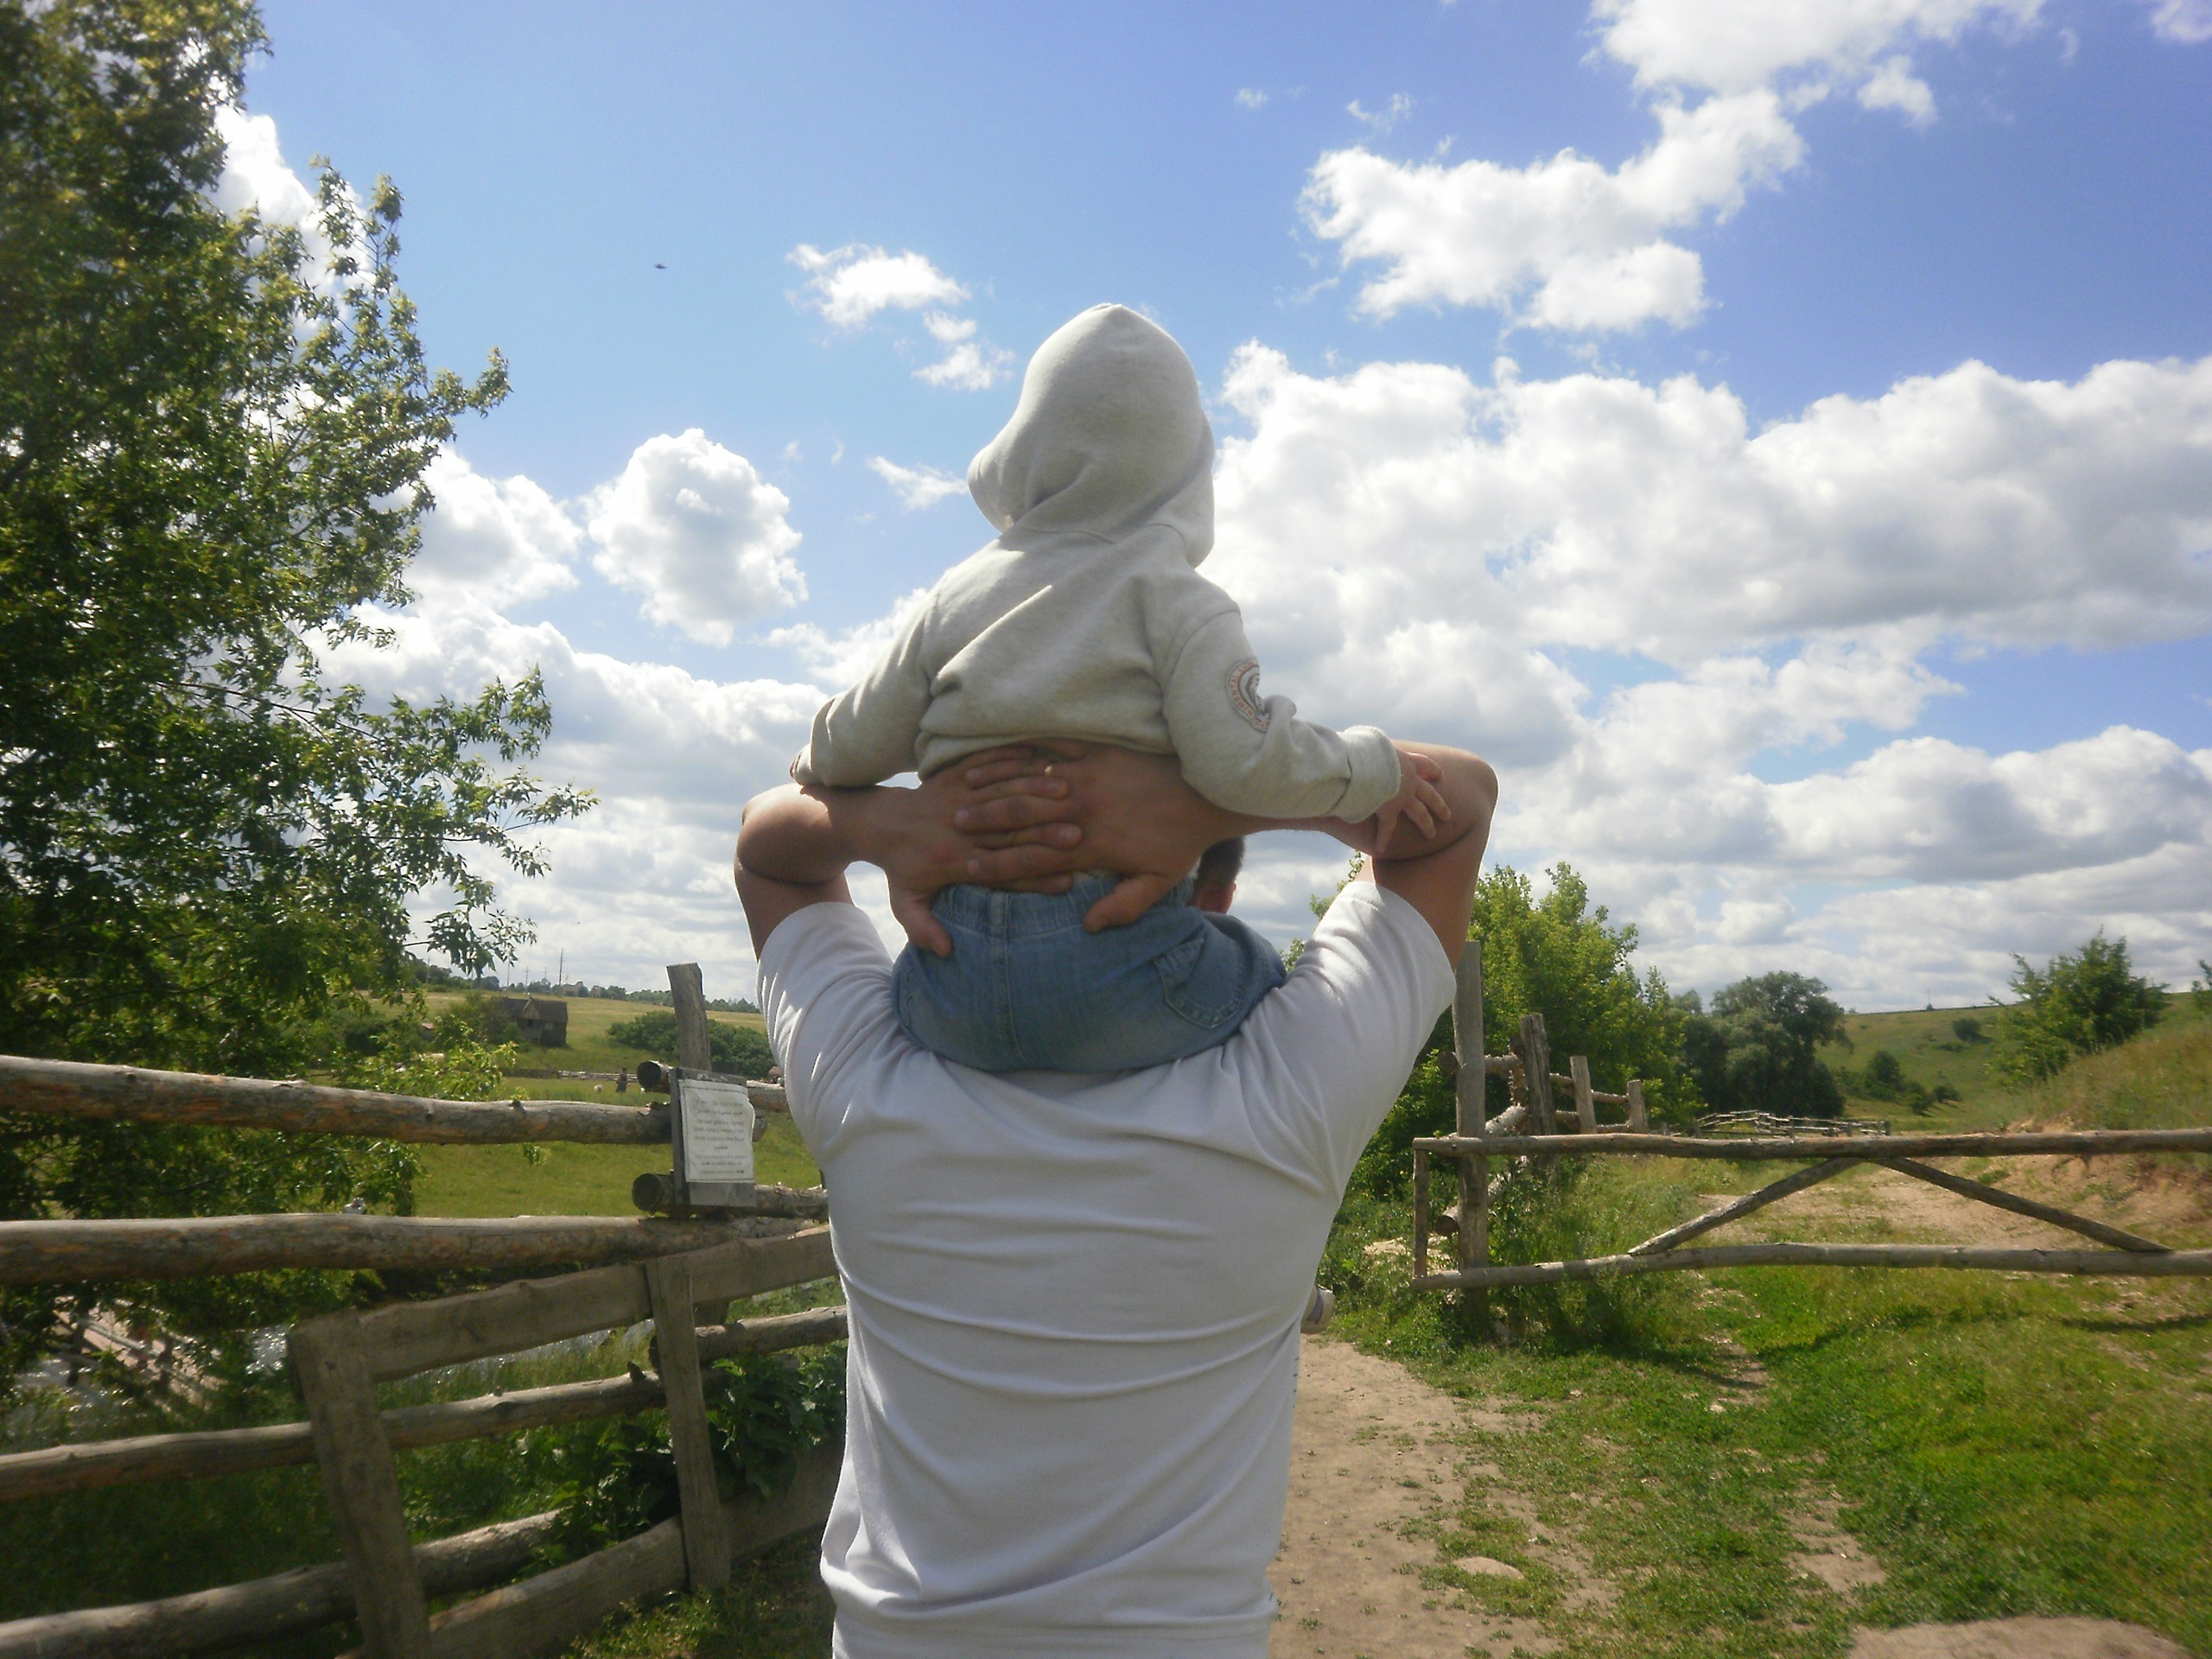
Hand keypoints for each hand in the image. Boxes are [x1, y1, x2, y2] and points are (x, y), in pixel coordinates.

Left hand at [876, 749, 1084, 954]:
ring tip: (1068, 791)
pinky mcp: (953, 776)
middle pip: (1007, 832)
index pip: (999, 871)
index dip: (1034, 878)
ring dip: (1035, 791)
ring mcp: (956, 798)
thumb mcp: (905, 903)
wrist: (879, 824)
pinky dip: (1012, 759)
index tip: (1067, 881)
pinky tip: (1041, 757)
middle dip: (1044, 833)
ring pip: (1001, 793)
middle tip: (1079, 834)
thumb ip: (923, 928)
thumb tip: (944, 951)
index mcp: (952, 862)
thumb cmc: (901, 868)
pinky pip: (984, 764)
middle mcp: (958, 830)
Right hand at [962, 745, 1243, 930]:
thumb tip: (1089, 927)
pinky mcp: (1100, 752)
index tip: (968, 869)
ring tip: (967, 790)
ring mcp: (1091, 777)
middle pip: (1023, 817)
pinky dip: (1026, 753)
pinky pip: (1055, 750)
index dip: (999, 865)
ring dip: (997, 786)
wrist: (1209, 793)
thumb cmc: (1181, 842)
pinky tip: (1002, 755)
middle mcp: (1085, 810)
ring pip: (1032, 782)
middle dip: (985, 822)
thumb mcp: (1158, 883)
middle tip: (953, 825)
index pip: (1035, 857)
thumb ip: (1123, 907)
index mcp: (1094, 845)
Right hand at [1370, 749, 1449, 851]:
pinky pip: (1387, 828)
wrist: (1369, 765)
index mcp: (1406, 761)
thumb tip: (1362, 744)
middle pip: (1430, 795)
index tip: (1440, 775)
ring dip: (1426, 824)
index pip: (1424, 764)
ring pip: (1420, 813)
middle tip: (1448, 815)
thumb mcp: (1375, 743)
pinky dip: (1383, 838)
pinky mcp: (1389, 811)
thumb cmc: (1367, 750)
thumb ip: (1374, 747)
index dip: (1432, 770)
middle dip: (1439, 805)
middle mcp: (1410, 781)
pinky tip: (1381, 848)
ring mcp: (1403, 798)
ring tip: (1432, 834)